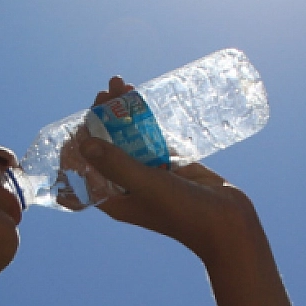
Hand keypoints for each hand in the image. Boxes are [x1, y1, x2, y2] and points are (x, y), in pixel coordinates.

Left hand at [79, 77, 263, 263]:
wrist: (228, 221)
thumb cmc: (184, 212)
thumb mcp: (147, 185)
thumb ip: (116, 165)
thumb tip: (83, 143)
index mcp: (113, 198)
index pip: (83, 169)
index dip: (77, 145)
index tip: (81, 120)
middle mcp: (126, 185)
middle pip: (105, 147)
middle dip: (102, 119)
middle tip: (105, 92)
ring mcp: (148, 173)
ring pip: (128, 138)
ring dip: (123, 113)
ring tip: (121, 84)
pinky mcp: (168, 163)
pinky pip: (150, 136)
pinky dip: (144, 119)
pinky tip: (141, 98)